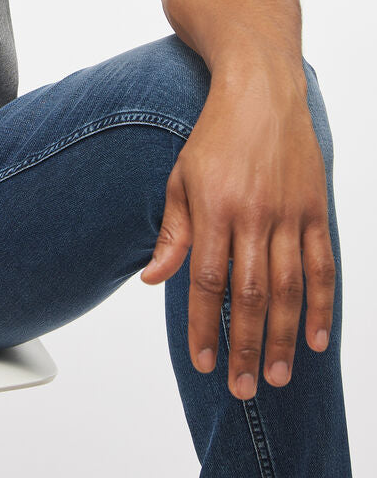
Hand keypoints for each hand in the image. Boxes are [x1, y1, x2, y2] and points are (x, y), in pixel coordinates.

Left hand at [139, 69, 335, 398]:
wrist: (261, 89)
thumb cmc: (215, 135)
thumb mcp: (180, 177)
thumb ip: (173, 232)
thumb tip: (154, 279)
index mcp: (214, 207)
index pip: (207, 281)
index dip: (204, 326)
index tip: (203, 362)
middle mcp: (254, 213)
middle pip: (251, 294)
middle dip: (246, 346)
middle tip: (244, 388)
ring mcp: (289, 212)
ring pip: (289, 288)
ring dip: (283, 337)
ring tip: (276, 376)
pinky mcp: (316, 208)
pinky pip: (323, 265)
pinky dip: (323, 305)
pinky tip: (315, 340)